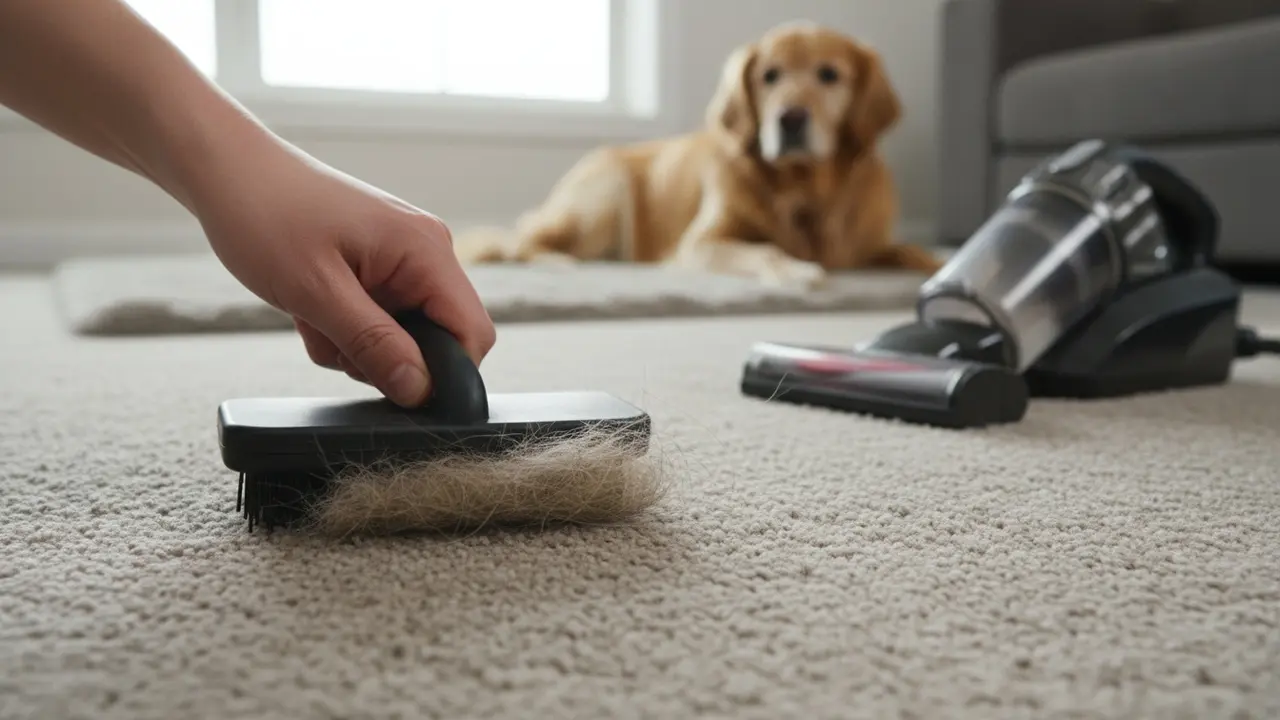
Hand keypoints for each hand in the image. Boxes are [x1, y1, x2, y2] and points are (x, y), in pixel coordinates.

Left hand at [190, 136, 495, 407]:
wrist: (227, 170)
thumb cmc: (265, 214)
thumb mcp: (316, 292)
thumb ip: (374, 344)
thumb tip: (420, 390)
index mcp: (426, 250)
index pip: (473, 333)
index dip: (444, 373)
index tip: (392, 387)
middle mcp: (427, 252)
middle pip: (438, 339)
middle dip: (387, 358)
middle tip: (333, 341)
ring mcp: (403, 259)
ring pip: (403, 336)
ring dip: (357, 345)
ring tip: (311, 317)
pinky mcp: (379, 266)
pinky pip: (379, 320)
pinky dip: (345, 328)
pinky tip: (309, 309)